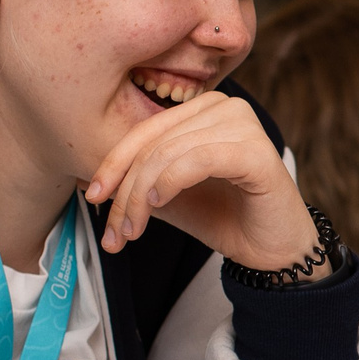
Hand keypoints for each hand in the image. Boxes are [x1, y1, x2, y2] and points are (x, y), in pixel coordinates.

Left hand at [85, 91, 316, 269]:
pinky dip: (170, 182)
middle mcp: (227, 107)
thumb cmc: (226, 219)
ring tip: (132, 231)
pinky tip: (157, 204)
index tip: (93, 197)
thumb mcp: (169, 198)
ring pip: (169, 153)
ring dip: (141, 197)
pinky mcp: (257, 152)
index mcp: (206, 109)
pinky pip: (197, 160)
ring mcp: (245, 125)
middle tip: (115, 232)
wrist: (271, 252)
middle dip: (126, 191)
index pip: (148, 130)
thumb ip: (136, 182)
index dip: (114, 164)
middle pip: (155, 144)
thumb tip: (87, 179)